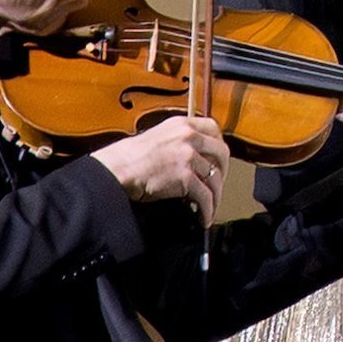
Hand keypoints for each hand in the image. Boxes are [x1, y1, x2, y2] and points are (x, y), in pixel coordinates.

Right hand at [102, 109, 242, 216]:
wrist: (119, 169)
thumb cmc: (132, 157)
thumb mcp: (160, 136)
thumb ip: (178, 140)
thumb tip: (194, 156)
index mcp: (183, 123)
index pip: (214, 129)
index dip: (218, 147)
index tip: (218, 160)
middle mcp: (189, 136)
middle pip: (221, 153)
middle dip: (222, 172)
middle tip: (217, 186)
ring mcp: (189, 156)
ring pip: (215, 177)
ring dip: (216, 196)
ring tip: (211, 207)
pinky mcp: (185, 177)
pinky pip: (205, 196)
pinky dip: (208, 209)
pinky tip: (204, 217)